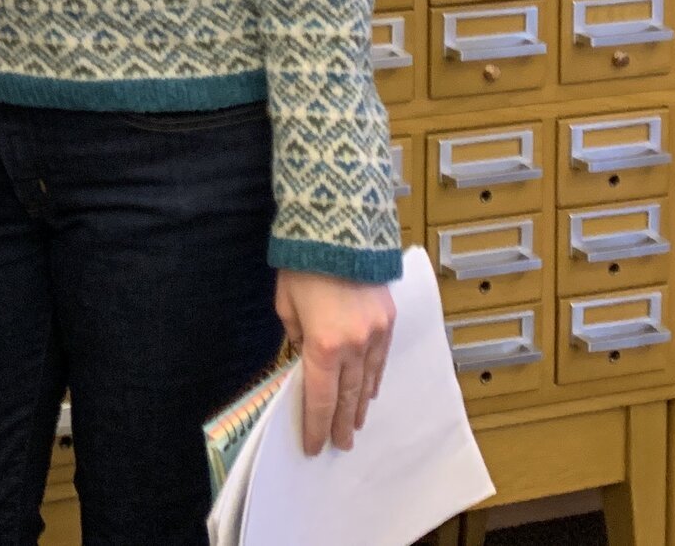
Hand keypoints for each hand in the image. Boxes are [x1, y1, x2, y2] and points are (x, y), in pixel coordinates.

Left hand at [275, 270, 393, 454]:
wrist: (339, 228)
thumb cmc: (303, 265)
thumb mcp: (286, 304)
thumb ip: (296, 336)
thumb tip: (305, 356)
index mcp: (323, 345)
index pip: (320, 399)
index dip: (316, 426)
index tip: (314, 446)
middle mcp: (353, 346)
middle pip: (347, 397)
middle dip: (342, 424)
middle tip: (340, 445)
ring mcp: (375, 335)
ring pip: (367, 382)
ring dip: (360, 406)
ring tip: (355, 425)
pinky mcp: (388, 321)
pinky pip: (381, 360)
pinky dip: (374, 379)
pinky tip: (370, 391)